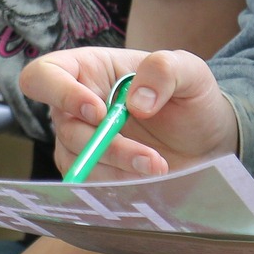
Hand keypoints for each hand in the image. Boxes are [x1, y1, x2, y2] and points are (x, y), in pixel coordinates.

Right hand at [19, 47, 239, 177]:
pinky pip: (90, 184)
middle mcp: (76, 105)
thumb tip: (135, 103)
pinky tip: (148, 181)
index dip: (60, 93)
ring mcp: (81, 140)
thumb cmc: (191, 96)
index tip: (99, 112)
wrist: (208, 139)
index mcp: (89, 68)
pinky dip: (119, 185)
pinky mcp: (93, 170)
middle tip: (149, 158)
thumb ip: (165, 70)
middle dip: (106, 146)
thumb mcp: (190, 71)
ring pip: (77, 160)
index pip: (45, 75)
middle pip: (66, 128)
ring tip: (158, 168)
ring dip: (118, 169)